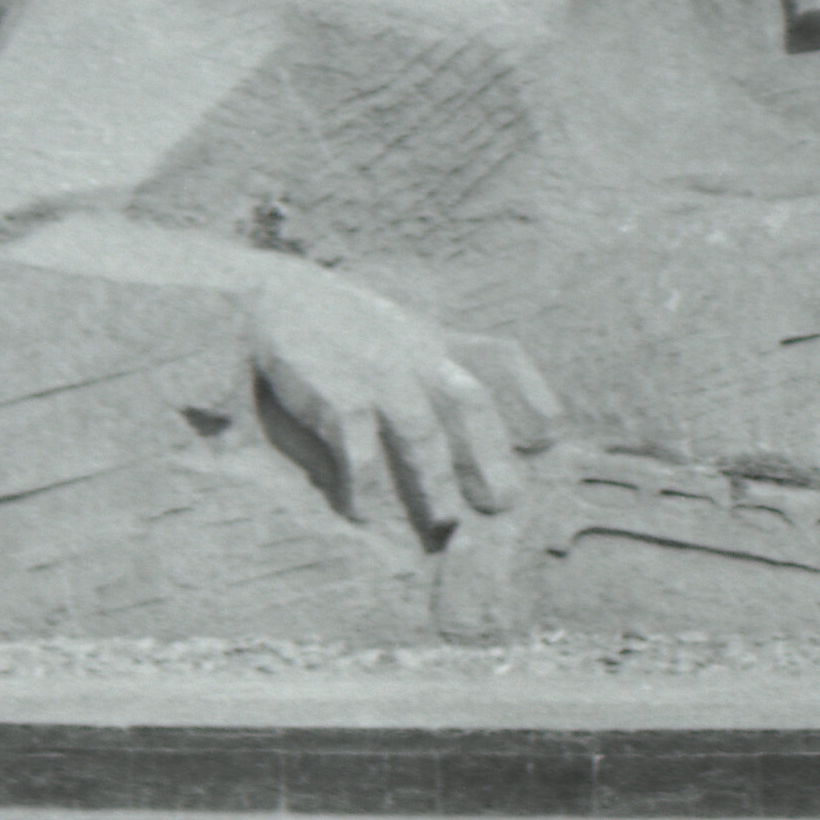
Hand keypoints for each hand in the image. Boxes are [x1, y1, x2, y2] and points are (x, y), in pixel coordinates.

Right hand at [244, 263, 559, 540]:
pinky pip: (353, 431)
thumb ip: (448, 359)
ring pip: (418, 425)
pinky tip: (365, 514)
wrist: (267, 296)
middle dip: (489, 451)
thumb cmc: (341, 325)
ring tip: (446, 523)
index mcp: (433, 342)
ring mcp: (373, 369)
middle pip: (468, 399)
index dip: (529, 391)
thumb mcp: (404, 332)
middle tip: (504, 503)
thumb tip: (506, 414)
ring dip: (434, 476)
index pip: (496, 355)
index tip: (552, 432)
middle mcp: (413, 354)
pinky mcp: (328, 385)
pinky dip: (362, 474)